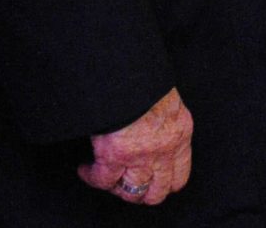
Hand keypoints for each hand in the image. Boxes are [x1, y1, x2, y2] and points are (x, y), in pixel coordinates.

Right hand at [78, 87, 193, 205]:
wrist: (130, 72)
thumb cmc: (146, 78)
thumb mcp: (166, 99)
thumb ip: (163, 119)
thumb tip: (149, 127)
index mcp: (179, 134)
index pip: (179, 176)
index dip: (164, 184)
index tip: (153, 182)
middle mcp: (164, 151)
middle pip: (157, 192)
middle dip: (142, 193)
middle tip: (128, 185)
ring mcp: (140, 157)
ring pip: (132, 192)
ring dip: (118, 188)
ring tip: (107, 178)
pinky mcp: (115, 156)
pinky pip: (102, 180)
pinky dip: (91, 176)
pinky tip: (86, 170)